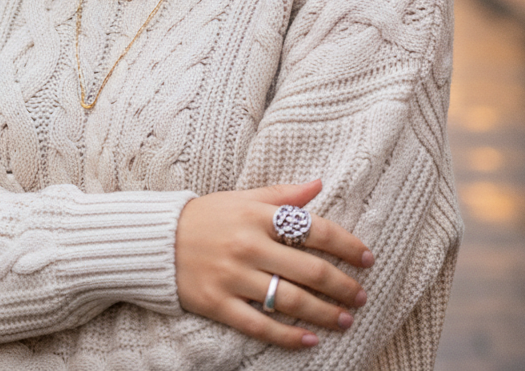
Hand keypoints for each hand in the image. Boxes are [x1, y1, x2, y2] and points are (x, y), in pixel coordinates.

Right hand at [174, 179, 373, 349]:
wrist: (157, 239)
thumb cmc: (207, 216)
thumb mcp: (242, 197)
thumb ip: (282, 195)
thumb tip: (319, 184)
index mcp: (257, 215)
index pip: (313, 228)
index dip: (346, 245)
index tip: (367, 258)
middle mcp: (248, 245)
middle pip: (309, 270)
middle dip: (343, 285)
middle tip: (362, 295)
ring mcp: (233, 276)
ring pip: (290, 301)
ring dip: (325, 314)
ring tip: (346, 320)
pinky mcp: (218, 303)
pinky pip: (260, 326)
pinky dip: (289, 336)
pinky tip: (310, 340)